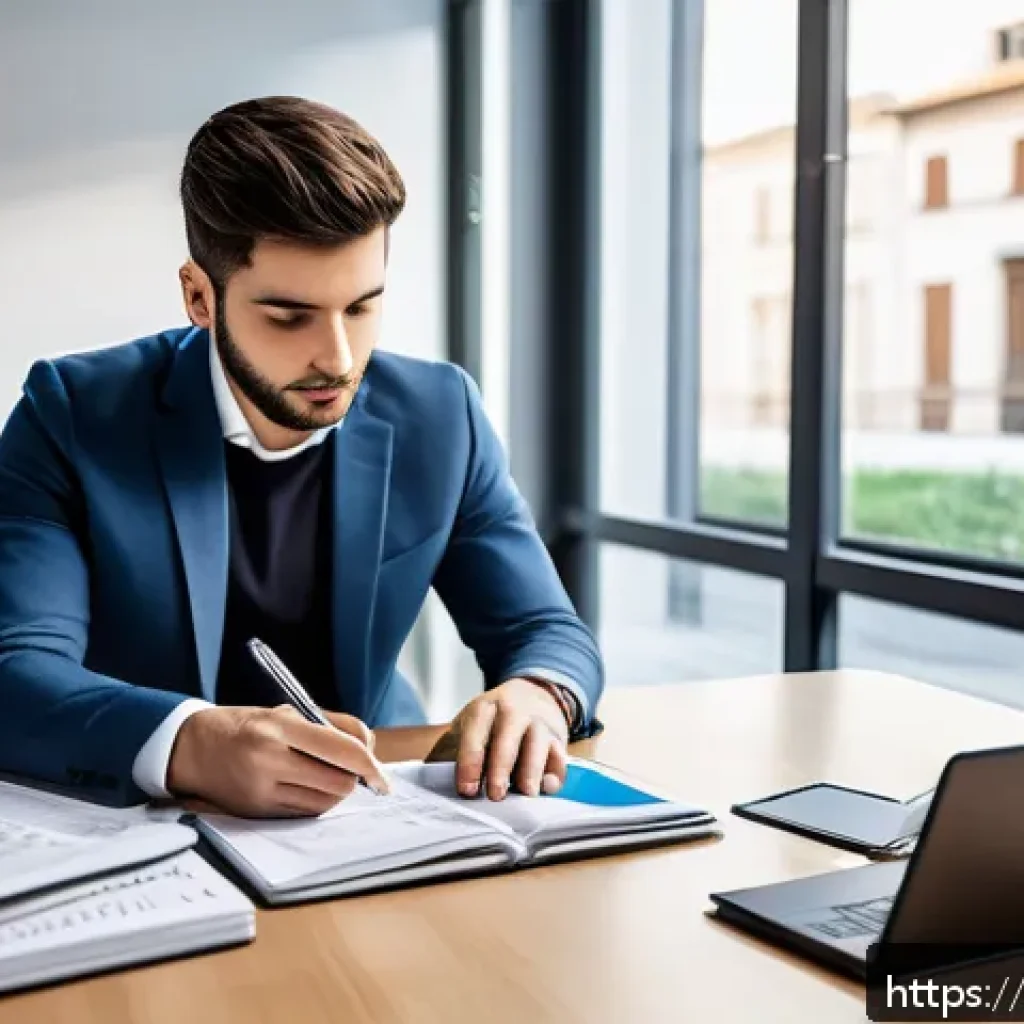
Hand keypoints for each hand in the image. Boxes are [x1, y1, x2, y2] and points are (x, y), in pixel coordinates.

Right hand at [166, 704, 389, 817]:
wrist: (193, 747)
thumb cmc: (248, 725)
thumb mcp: (288, 712)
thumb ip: (334, 726)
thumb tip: (370, 747)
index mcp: (280, 726)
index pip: (342, 749)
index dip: (369, 764)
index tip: (381, 776)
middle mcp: (270, 758)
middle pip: (338, 782)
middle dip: (353, 779)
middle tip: (351, 772)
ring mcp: (262, 789)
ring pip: (325, 802)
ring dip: (335, 792)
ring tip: (322, 775)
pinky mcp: (257, 811)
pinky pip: (304, 813)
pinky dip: (315, 802)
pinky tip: (305, 787)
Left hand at [425, 678, 569, 800]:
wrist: (533, 693)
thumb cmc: (493, 720)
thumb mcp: (469, 724)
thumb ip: (449, 750)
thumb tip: (425, 780)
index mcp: (485, 708)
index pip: (475, 735)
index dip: (470, 763)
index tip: (466, 789)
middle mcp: (514, 711)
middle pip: (508, 739)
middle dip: (501, 768)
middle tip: (496, 795)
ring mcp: (539, 723)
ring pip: (538, 747)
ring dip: (531, 771)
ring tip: (525, 794)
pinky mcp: (559, 738)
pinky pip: (560, 758)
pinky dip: (555, 773)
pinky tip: (546, 787)